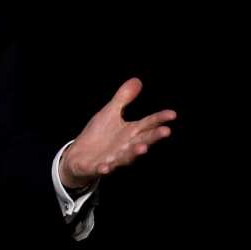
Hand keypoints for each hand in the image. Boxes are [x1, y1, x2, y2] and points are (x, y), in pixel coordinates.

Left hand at [59, 78, 175, 189]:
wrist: (78, 157)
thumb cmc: (98, 135)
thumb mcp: (110, 113)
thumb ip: (123, 99)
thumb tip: (138, 80)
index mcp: (130, 133)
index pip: (147, 124)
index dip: (159, 119)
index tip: (172, 114)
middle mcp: (125, 147)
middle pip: (142, 141)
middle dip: (153, 137)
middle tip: (166, 131)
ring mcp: (112, 159)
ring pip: (126, 157)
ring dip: (134, 154)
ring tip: (142, 148)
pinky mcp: (96, 167)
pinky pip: (101, 169)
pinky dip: (104, 169)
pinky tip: (105, 167)